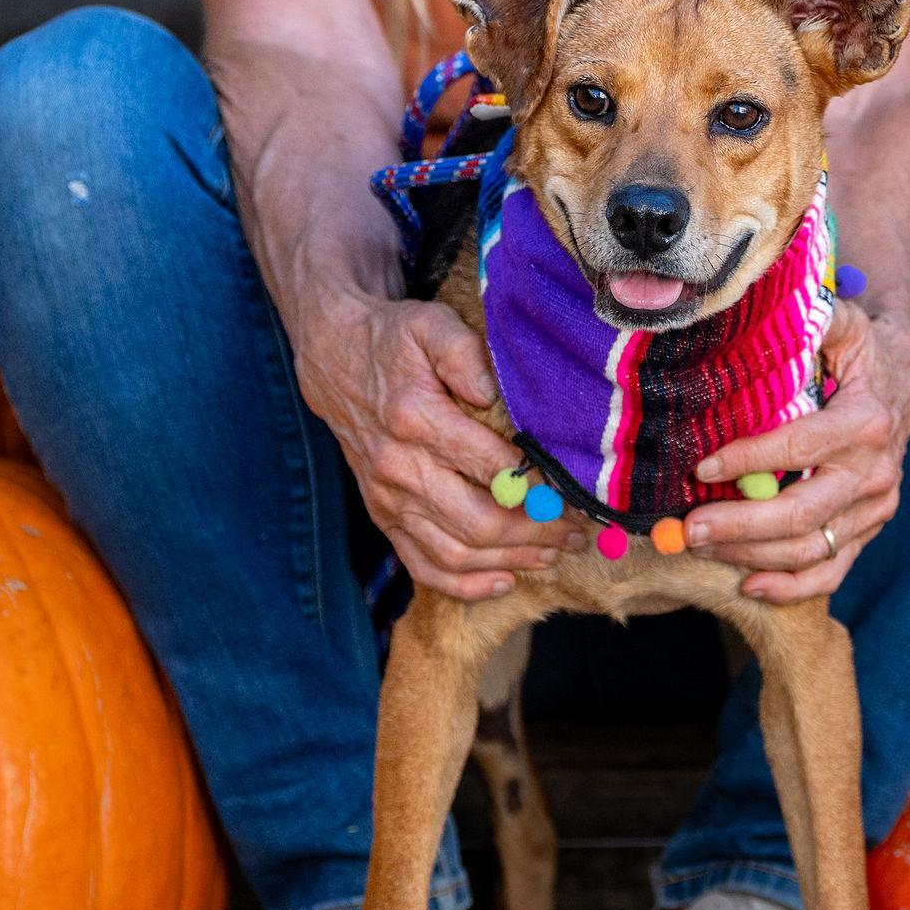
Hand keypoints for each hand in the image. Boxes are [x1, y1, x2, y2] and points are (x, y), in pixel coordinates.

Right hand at [293, 293, 571, 600]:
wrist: (334, 361)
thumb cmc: (394, 342)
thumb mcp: (430, 325)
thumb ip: (464, 354)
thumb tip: (493, 393)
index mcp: (415, 418)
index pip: (490, 467)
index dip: (538, 487)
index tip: (575, 492)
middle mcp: (398, 467)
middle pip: (477, 522)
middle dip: (535, 534)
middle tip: (575, 531)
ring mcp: (387, 499)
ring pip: (454, 553)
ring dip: (510, 561)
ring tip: (552, 554)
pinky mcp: (382, 516)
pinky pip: (421, 566)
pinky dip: (464, 585)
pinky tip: (504, 580)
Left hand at [681, 302, 909, 604]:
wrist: (903, 378)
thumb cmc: (858, 350)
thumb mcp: (840, 323)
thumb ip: (808, 322)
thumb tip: (754, 316)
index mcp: (867, 421)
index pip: (800, 448)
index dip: (749, 460)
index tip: (701, 466)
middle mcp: (876, 471)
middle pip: (804, 511)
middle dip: (742, 524)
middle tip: (690, 528)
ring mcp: (876, 507)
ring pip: (812, 548)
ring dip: (752, 556)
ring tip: (700, 547)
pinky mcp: (869, 530)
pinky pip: (832, 570)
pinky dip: (791, 587)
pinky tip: (748, 586)